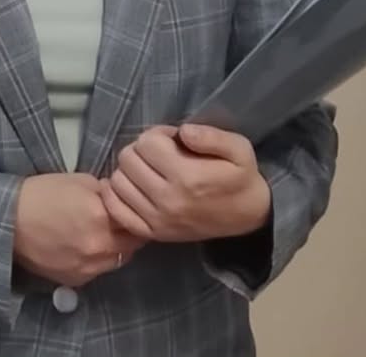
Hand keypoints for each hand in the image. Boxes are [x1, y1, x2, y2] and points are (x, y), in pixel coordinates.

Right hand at [13, 173, 145, 287]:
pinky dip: (98, 260)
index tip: (135, 208)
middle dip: (131, 232)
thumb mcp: (78, 180)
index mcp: (101, 215)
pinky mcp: (76, 280)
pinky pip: (99, 271)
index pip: (136, 218)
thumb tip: (118, 198)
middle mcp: (99, 245)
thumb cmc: (42, 193)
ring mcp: (89, 267)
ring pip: (118, 260)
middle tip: (122, 222)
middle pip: (133, 244)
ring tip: (104, 235)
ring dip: (117, 248)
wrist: (10, 220)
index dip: (137, 212)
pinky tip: (86, 247)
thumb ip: (104, 191)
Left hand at [100, 124, 271, 243]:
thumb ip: (212, 136)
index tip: (172, 140)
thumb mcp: (240, 150)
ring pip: (118, 181)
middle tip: (160, 153)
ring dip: (129, 170)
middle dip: (142, 149)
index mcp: (188, 177)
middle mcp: (167, 200)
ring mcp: (157, 220)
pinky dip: (117, 194)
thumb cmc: (241, 179)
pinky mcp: (151, 233)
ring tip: (150, 170)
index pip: (147, 142)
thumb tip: (183, 131)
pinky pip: (116, 208)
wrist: (249, 219)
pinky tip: (134, 186)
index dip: (159, 134)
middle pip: (128, 159)